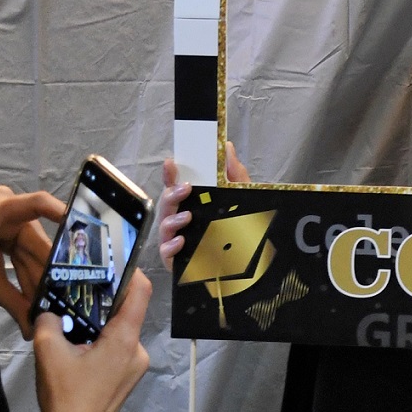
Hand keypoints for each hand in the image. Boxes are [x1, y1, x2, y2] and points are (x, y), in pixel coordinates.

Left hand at [0, 186, 63, 337]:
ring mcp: (9, 220)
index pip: (36, 203)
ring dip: (39, 281)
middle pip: (37, 243)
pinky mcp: (8, 232)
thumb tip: (32, 329)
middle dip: (47, 275)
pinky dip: (29, 277)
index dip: (60, 214)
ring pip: (32, 254)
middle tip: (64, 299)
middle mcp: (9, 208)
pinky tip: (39, 298)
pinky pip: (24, 257)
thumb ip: (11, 299)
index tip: (81, 228)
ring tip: (51, 306)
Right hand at [12, 265, 153, 411]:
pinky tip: (77, 342)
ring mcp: (134, 368)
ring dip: (100, 322)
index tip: (114, 259)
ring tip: (74, 314)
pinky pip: (117, 349)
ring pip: (120, 332)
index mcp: (125, 340)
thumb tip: (47, 310)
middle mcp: (137, 351)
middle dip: (105, 298)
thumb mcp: (48, 351)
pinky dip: (101, 340)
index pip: (140, 293)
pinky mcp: (125, 380)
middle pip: (128, 312)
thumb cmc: (65, 395)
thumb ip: (47, 321)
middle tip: (81, 285)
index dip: (131, 271)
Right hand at [158, 145, 249, 267]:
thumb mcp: (240, 199)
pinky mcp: (176, 259)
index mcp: (192, 203)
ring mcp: (176, 238)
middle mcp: (180, 218)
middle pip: (166, 203)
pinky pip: (166, 251)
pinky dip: (171, 245)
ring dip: (173, 219)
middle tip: (185, 188)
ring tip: (187, 216)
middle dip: (171, 193)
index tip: (170, 163)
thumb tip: (227, 147)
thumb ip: (234, 174)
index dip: (170, 174)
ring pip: (164, 225)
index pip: (175, 185)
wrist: (247, 264)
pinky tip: (181, 240)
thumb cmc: (238, 229)